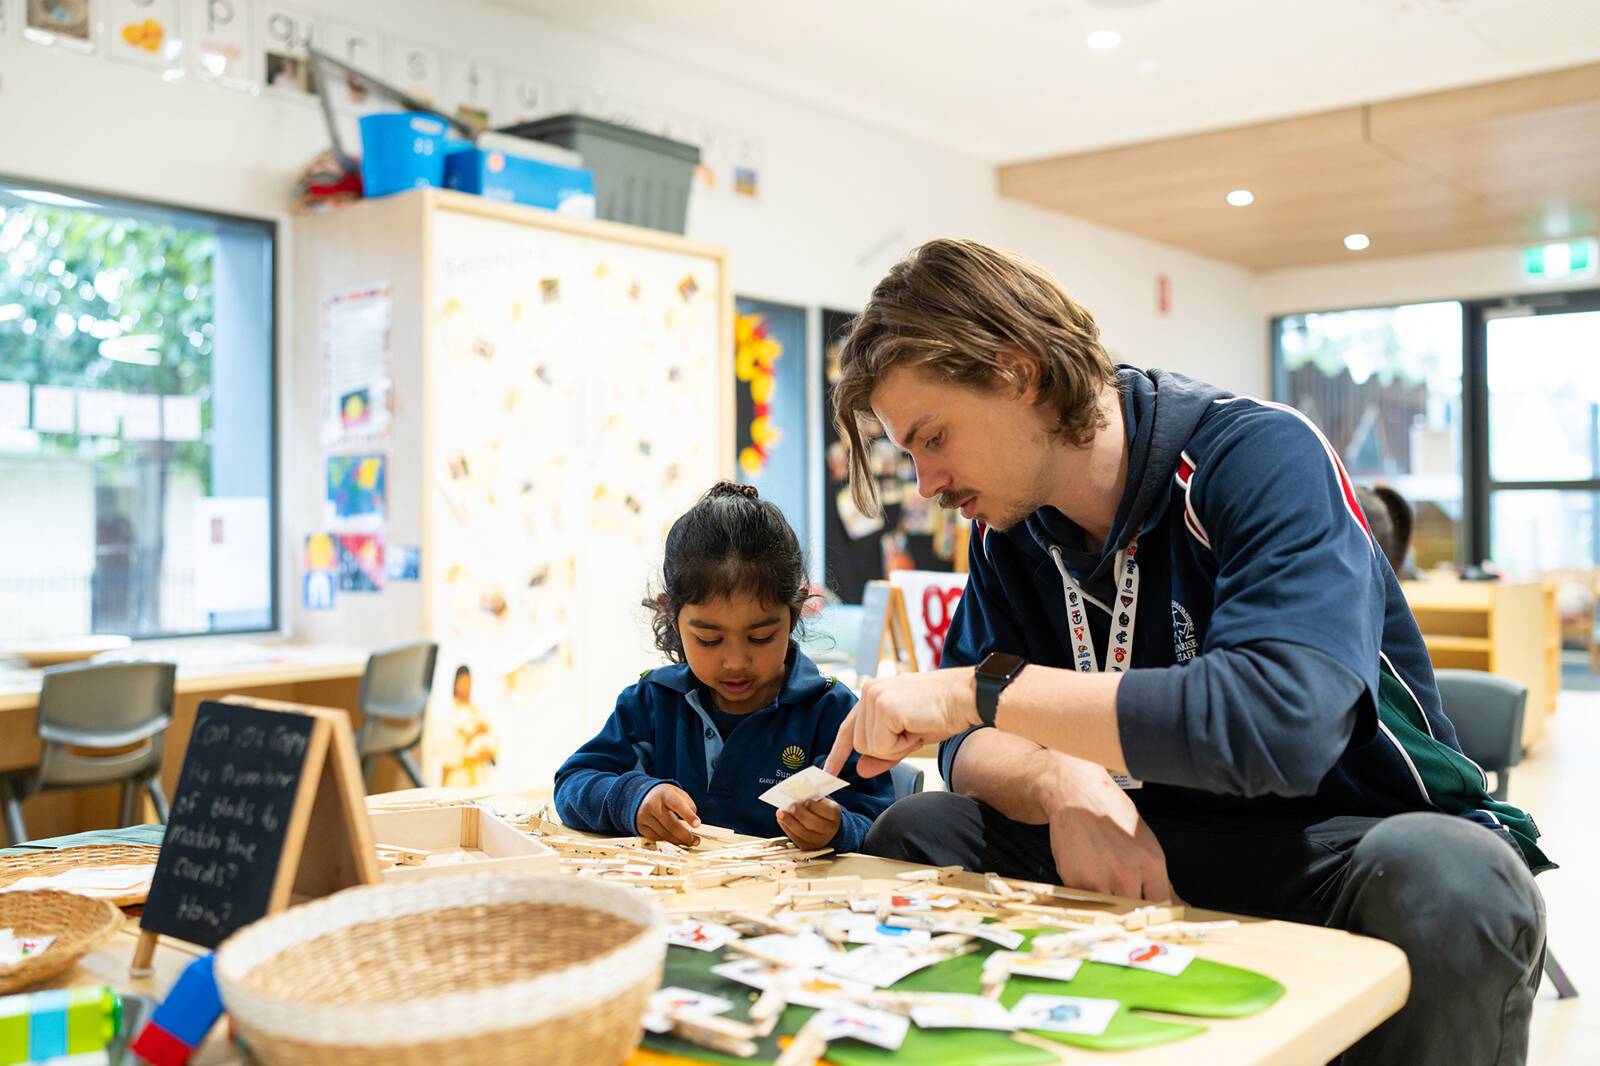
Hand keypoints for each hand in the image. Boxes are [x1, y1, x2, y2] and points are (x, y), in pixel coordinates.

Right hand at [635, 783, 700, 845]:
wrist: (642, 796)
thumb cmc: (663, 796)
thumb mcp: (677, 793)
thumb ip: (688, 805)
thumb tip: (693, 823)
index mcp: (664, 794)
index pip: (677, 805)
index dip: (688, 815)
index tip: (697, 824)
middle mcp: (652, 805)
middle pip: (671, 824)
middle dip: (685, 835)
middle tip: (695, 840)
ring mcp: (645, 816)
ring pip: (664, 834)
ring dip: (678, 841)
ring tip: (689, 842)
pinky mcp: (641, 826)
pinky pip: (656, 838)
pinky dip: (667, 841)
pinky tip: (674, 840)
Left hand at [776, 797, 840, 850]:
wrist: (827, 827)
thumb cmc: (821, 811)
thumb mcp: (822, 802)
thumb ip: (812, 799)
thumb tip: (797, 795)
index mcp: (834, 815)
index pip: (827, 811)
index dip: (816, 807)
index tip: (806, 801)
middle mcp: (829, 829)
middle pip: (816, 824)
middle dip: (801, 815)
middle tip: (791, 807)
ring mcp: (820, 840)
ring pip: (804, 834)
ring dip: (790, 823)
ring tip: (781, 814)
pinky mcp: (809, 846)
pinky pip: (797, 839)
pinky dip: (787, 829)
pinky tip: (782, 821)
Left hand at [823, 668, 977, 778]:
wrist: (965, 698)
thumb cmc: (941, 714)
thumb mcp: (906, 738)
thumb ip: (881, 754)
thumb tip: (860, 770)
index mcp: (872, 693)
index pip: (848, 728)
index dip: (838, 753)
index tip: (828, 772)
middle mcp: (868, 691)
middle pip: (860, 744)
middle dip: (888, 748)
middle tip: (913, 730)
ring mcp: (874, 697)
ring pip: (869, 748)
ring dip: (896, 747)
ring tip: (915, 727)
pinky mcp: (884, 708)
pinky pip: (882, 747)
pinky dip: (901, 746)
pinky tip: (916, 727)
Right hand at [1040, 763, 1177, 902]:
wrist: (1077, 796)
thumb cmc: (1111, 812)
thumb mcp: (1145, 842)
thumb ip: (1161, 879)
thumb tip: (1177, 903)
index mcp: (1151, 864)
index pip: (1163, 906)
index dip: (1158, 911)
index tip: (1153, 913)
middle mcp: (1127, 875)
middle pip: (1136, 911)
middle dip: (1133, 906)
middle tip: (1123, 891)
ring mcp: (1100, 881)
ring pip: (1111, 910)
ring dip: (1109, 902)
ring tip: (1104, 879)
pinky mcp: (1076, 882)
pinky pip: (1087, 901)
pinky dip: (1088, 895)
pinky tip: (1089, 874)